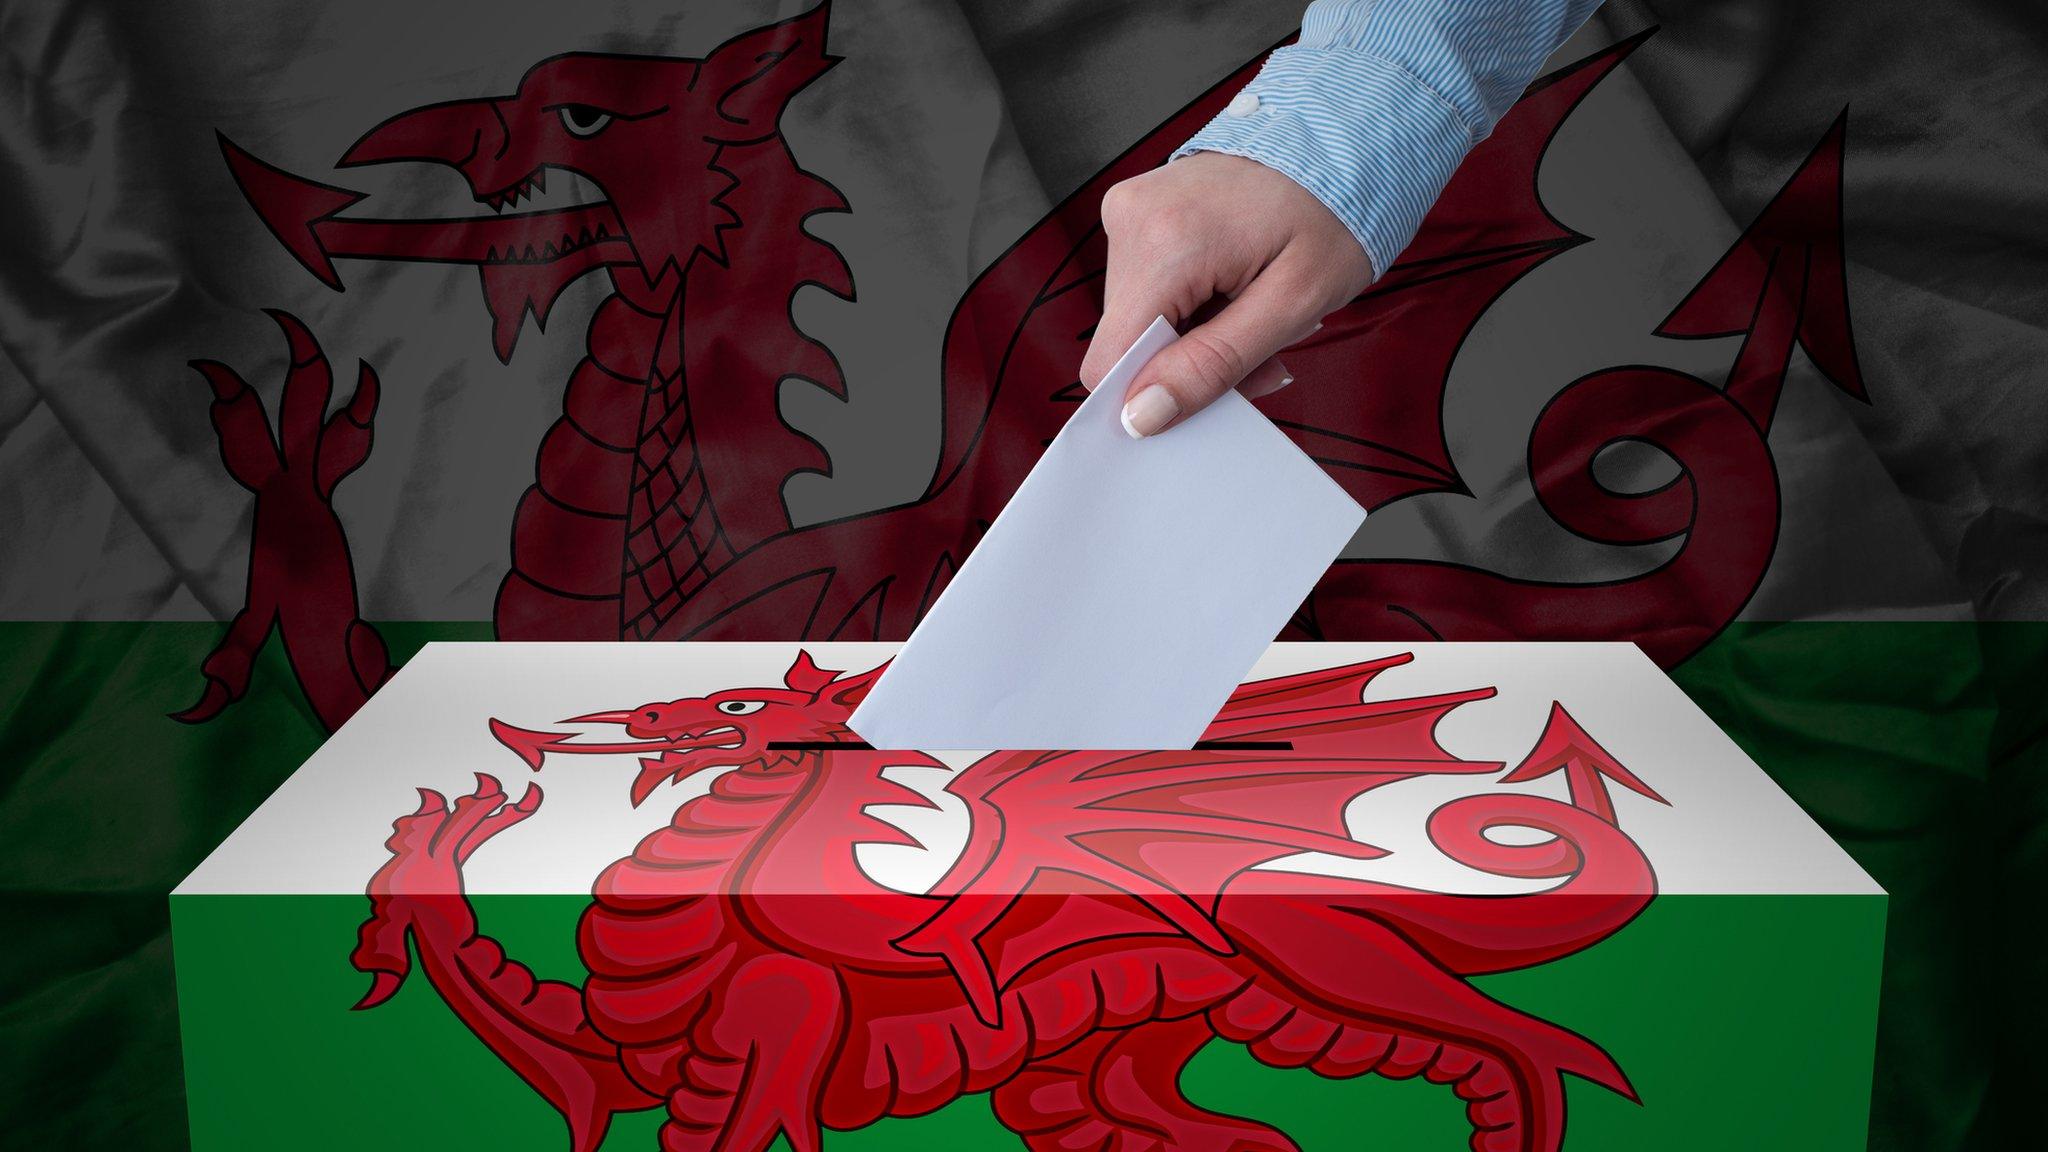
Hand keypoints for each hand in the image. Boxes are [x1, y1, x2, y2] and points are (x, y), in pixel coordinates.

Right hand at [1081, 152, 1375, 436]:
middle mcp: (1130, 218)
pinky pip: (1150, 287)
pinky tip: (1236, 286)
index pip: (1109, 361)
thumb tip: (1142, 416)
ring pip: (1141, 319)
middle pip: (1129, 342)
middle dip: (1192, 361)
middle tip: (1261, 346)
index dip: (1152, 395)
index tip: (1212, 392)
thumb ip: (1214, 366)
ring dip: (1197, 334)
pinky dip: (1193, 304)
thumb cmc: (1333, 210)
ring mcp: (1130, 210)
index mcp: (1163, 241)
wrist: (1344, 136)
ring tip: (1256, 307)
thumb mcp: (1292, 305)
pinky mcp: (1139, 212)